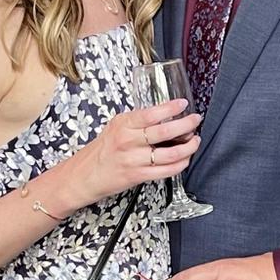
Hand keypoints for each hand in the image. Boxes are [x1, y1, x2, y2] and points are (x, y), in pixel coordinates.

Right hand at [59, 99, 199, 209]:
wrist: (83, 176)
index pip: (151, 113)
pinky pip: (166, 171)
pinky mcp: (137, 176)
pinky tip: (185, 158)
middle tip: (195, 120)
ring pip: (170, 153)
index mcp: (123, 124)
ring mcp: (133, 160)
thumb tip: (163, 115)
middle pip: (165, 132)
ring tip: (195, 141)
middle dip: (186, 125)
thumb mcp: (115, 127)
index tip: (183, 104)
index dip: (170, 108)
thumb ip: (136, 122)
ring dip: (188, 147)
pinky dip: (180, 164)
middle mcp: (128, 141)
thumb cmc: (101, 151)